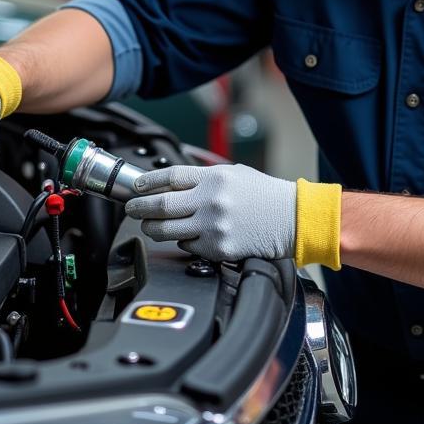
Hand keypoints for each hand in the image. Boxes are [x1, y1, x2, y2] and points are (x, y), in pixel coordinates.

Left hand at [125, 163, 295, 261]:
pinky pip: (187, 247)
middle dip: (139, 208)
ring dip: (152, 228)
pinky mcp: (219, 249)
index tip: (137, 186)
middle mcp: (211, 202)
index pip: (170, 177)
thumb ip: (204, 179)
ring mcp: (214, 227)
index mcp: (215, 179)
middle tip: (132, 208)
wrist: (292, 219)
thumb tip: (172, 184)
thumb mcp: (235, 175)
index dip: (147, 182)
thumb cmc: (265, 195)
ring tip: (149, 225)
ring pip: (167, 231)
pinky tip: (186, 236)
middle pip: (161, 206)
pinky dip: (183, 242)